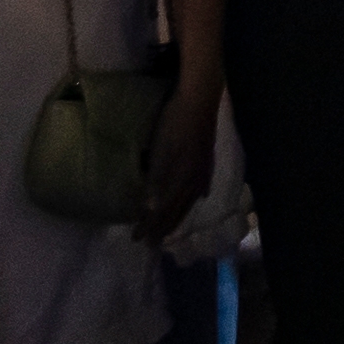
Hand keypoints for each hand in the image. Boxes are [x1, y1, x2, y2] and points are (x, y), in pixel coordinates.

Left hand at [143, 77, 224, 231]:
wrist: (199, 100)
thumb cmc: (175, 126)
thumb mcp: (161, 154)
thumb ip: (157, 181)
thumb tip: (150, 209)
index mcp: (182, 181)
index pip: (163, 211)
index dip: (150, 226)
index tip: (137, 239)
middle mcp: (194, 182)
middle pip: (178, 210)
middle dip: (164, 227)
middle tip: (153, 242)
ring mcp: (202, 170)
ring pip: (189, 201)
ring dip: (178, 216)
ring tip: (173, 226)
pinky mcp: (206, 159)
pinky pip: (200, 187)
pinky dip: (195, 198)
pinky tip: (199, 196)